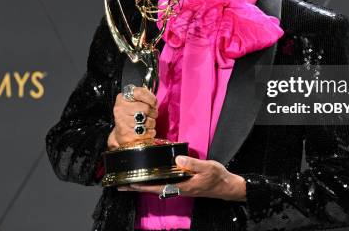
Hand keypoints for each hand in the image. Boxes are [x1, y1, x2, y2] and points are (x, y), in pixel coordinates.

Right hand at [108, 86, 157, 148]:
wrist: (121, 133)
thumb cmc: (130, 115)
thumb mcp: (133, 102)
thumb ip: (143, 97)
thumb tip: (154, 100)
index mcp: (122, 99)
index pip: (139, 93)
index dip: (150, 97)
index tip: (153, 102)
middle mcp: (121, 110)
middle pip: (146, 108)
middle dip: (153, 112)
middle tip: (150, 115)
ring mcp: (124, 123)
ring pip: (148, 121)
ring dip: (152, 123)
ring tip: (146, 123)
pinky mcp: (130, 136)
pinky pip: (149, 132)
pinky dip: (150, 132)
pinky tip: (145, 131)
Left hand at [118, 156, 246, 201]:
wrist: (227, 186)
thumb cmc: (217, 178)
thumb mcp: (207, 167)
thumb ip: (192, 163)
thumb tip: (177, 159)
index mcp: (181, 186)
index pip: (157, 187)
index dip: (142, 186)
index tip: (128, 184)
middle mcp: (177, 189)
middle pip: (153, 189)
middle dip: (137, 187)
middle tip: (121, 184)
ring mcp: (179, 187)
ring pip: (157, 187)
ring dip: (143, 184)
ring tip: (130, 181)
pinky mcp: (182, 184)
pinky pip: (164, 183)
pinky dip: (153, 181)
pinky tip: (150, 177)